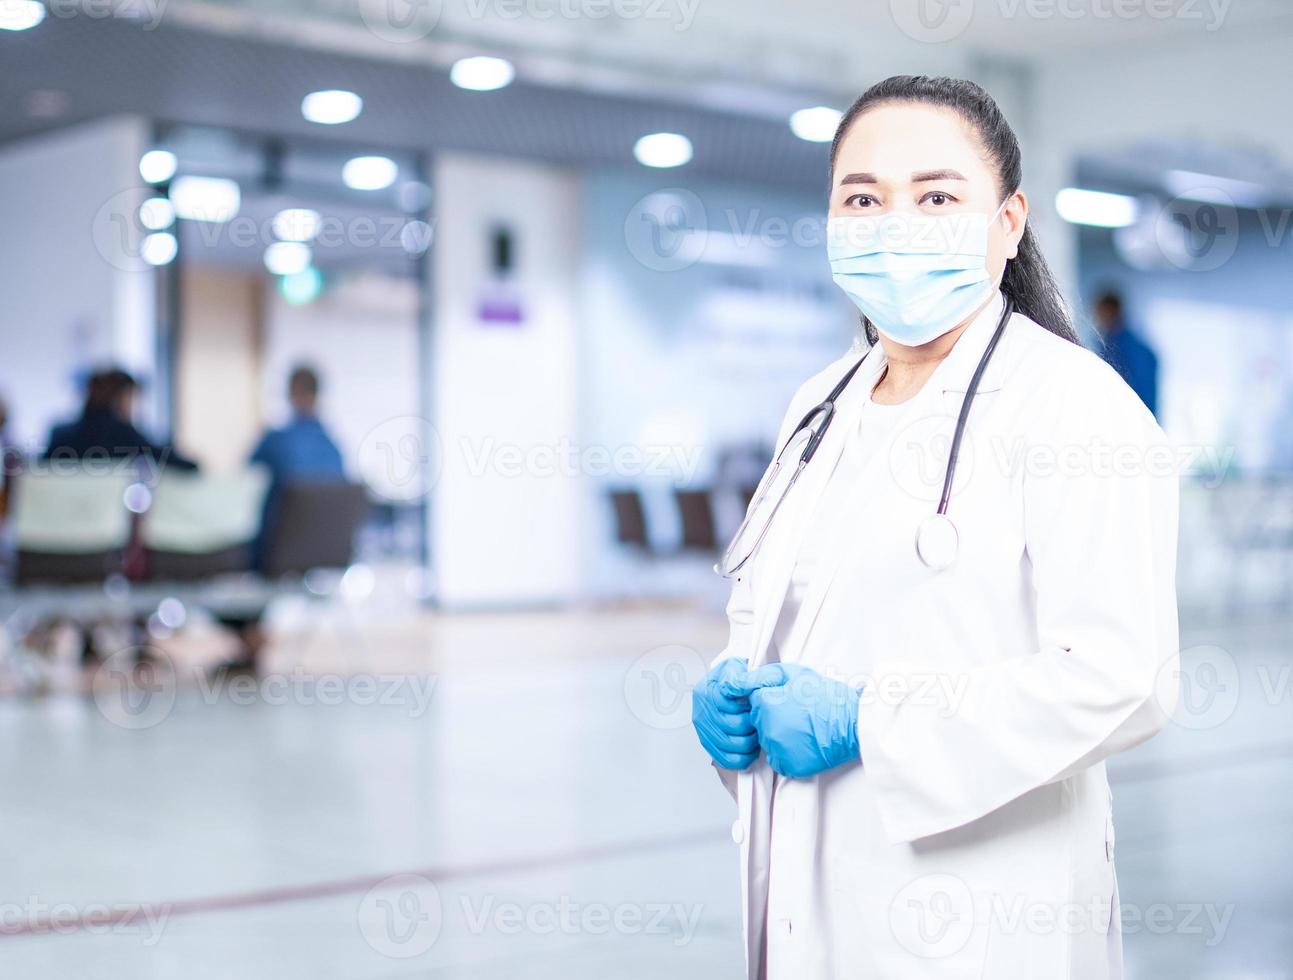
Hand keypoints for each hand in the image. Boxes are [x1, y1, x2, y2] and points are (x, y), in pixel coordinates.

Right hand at [692, 658, 758, 770]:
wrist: (724, 686)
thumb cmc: (732, 677)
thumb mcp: (735, 666)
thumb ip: (739, 673)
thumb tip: (742, 685)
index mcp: (706, 691)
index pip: (731, 705)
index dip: (748, 707)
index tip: (755, 704)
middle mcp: (702, 712)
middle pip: (733, 726)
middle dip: (752, 725)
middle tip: (760, 720)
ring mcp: (703, 730)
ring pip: (731, 745)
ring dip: (749, 742)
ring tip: (756, 733)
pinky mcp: (708, 744)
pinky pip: (726, 759)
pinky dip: (742, 758)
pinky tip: (750, 750)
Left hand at [738, 663, 861, 777]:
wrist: (853, 723)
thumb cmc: (826, 695)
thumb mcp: (794, 674)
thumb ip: (761, 677)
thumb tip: (734, 683)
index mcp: (766, 704)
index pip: (755, 702)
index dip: (772, 699)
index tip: (790, 699)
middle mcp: (767, 728)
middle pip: (759, 722)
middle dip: (773, 717)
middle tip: (798, 713)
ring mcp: (777, 749)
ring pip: (767, 741)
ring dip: (779, 735)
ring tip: (802, 728)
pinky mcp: (788, 765)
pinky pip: (777, 760)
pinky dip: (786, 754)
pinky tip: (803, 743)